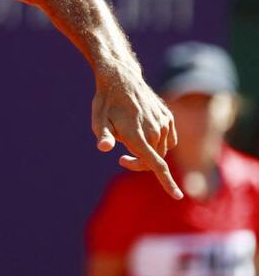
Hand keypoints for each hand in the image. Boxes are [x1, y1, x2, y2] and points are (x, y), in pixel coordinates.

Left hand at [92, 68, 181, 198]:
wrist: (121, 78)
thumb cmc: (106, 102)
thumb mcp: (98, 120)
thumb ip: (104, 136)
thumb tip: (103, 147)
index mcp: (137, 135)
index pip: (155, 164)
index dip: (166, 182)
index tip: (177, 196)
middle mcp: (154, 131)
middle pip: (154, 161)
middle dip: (139, 163)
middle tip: (121, 158)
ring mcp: (164, 124)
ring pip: (161, 150)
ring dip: (148, 151)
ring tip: (129, 135)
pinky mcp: (168, 118)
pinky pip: (169, 139)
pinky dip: (159, 143)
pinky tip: (144, 134)